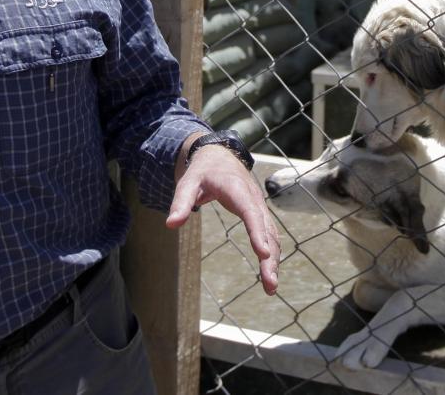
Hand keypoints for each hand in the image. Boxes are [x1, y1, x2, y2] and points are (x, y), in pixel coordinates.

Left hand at [166, 144, 279, 294]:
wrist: (220, 156)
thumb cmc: (203, 171)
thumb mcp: (188, 182)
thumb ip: (180, 202)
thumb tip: (171, 225)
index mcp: (237, 190)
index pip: (250, 213)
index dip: (257, 233)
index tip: (262, 253)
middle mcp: (253, 199)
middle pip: (266, 230)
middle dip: (269, 258)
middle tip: (270, 284)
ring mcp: (259, 207)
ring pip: (271, 235)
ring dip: (273, 260)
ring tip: (271, 288)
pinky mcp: (259, 214)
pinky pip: (269, 235)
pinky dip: (272, 254)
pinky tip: (270, 272)